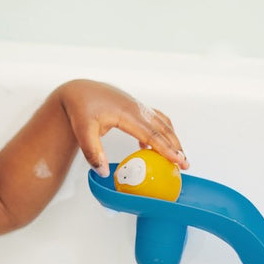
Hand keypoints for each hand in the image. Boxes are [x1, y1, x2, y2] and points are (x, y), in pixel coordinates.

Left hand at [56, 80, 188, 176]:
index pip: (152, 134)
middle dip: (176, 147)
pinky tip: (151, 147)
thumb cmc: (80, 108)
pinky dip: (161, 132)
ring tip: (178, 156)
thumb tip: (103, 172)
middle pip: (163, 129)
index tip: (178, 161)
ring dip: (172, 139)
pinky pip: (155, 119)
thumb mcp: (83, 131)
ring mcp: (138, 106)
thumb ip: (93, 152)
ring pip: (162, 123)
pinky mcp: (136, 107)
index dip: (166, 149)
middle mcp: (137, 108)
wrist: (78, 91)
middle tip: (185, 164)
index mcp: (127, 113)